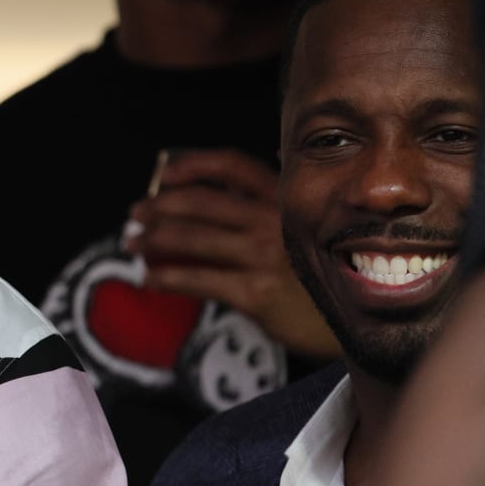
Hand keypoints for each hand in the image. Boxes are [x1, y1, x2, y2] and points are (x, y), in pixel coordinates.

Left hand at [124, 150, 339, 359]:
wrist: (350, 321)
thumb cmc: (318, 272)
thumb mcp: (301, 227)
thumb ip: (265, 206)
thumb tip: (213, 191)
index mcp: (282, 199)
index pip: (232, 166)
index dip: (193, 165)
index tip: (165, 174)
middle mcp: (272, 221)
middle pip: (201, 202)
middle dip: (159, 205)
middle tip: (136, 213)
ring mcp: (263, 256)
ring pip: (192, 238)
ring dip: (152, 239)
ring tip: (133, 243)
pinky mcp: (254, 293)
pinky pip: (197, 279)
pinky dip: (165, 276)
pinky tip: (150, 278)